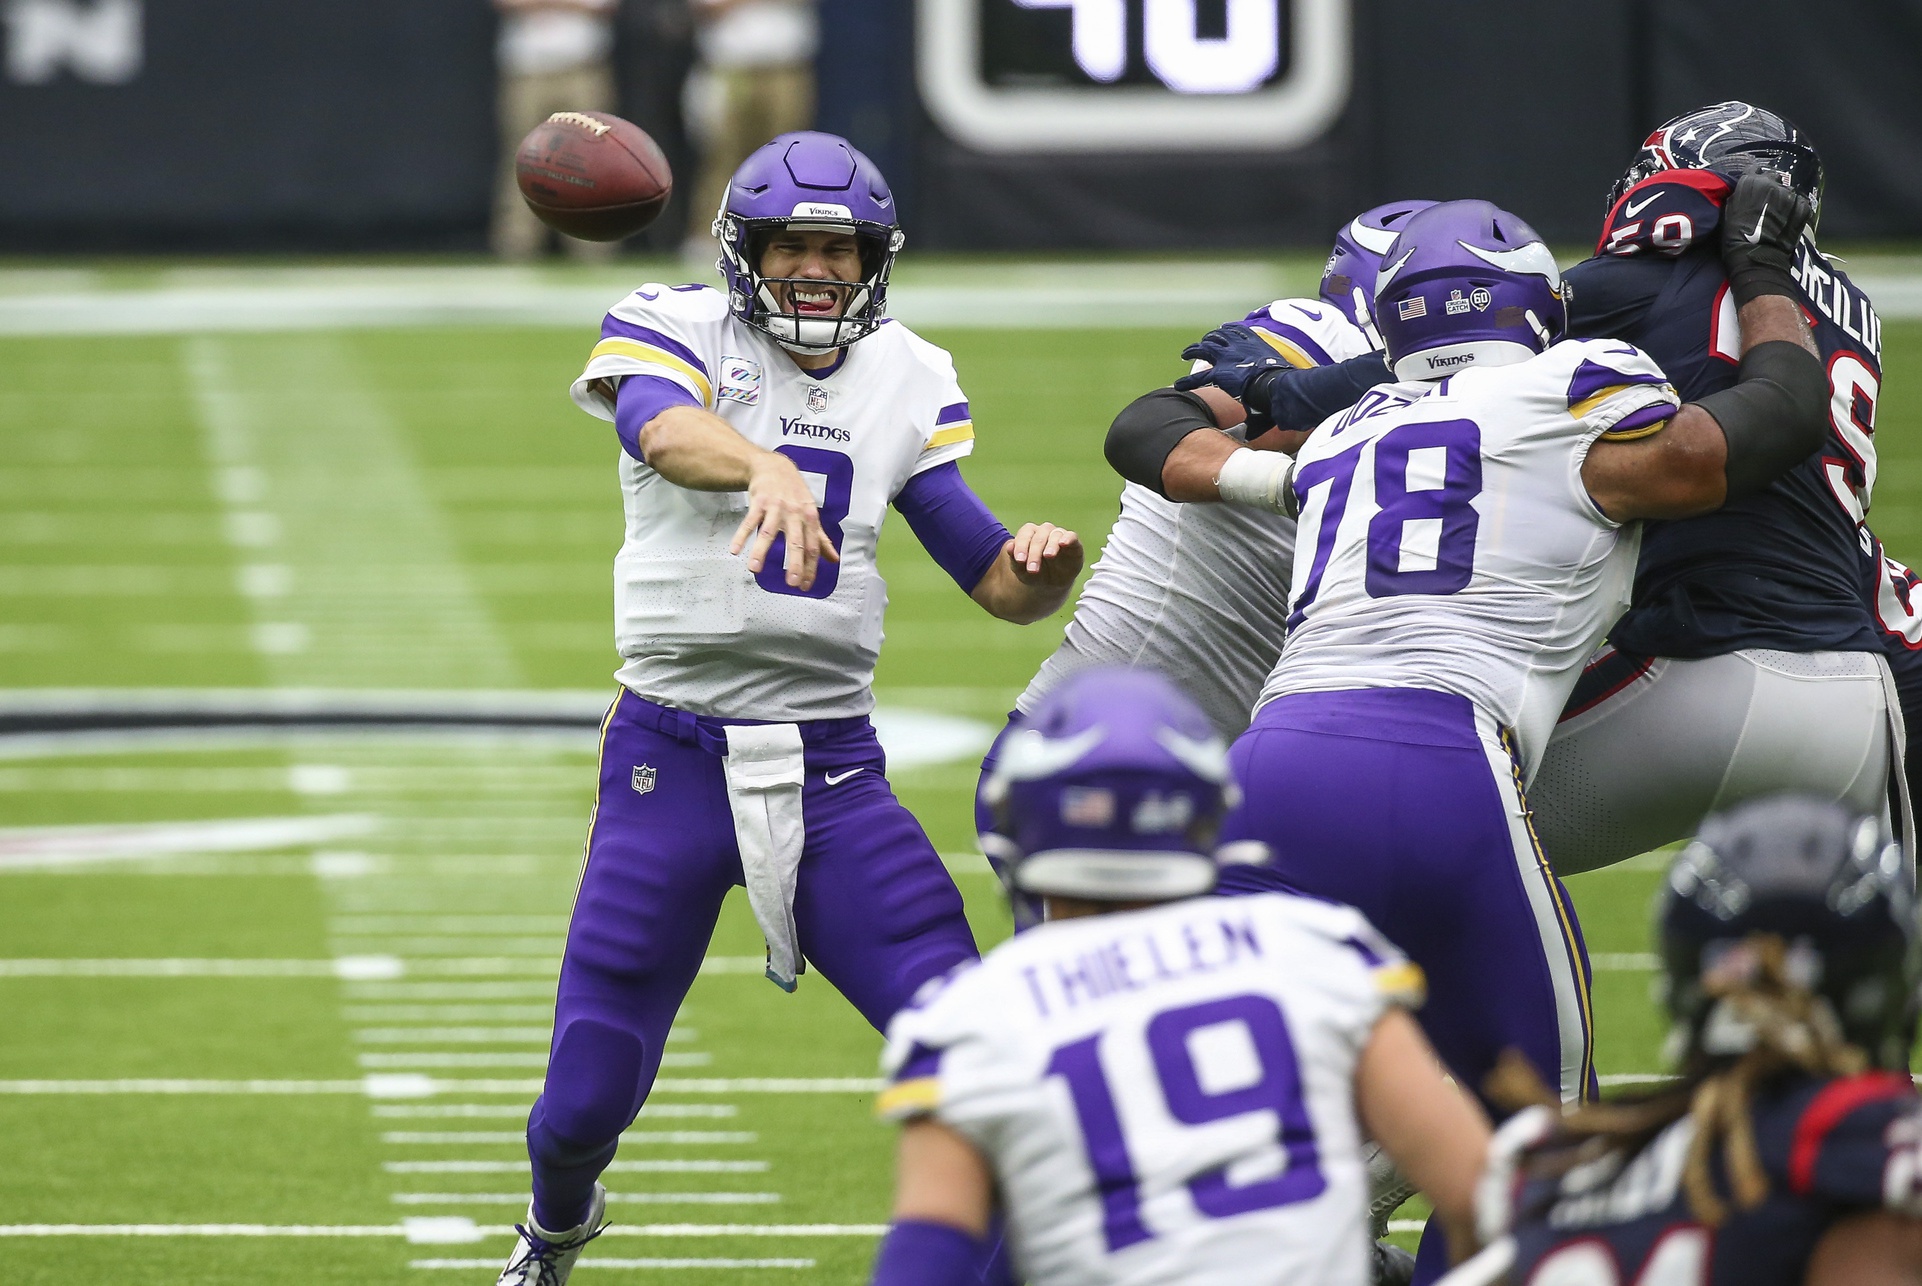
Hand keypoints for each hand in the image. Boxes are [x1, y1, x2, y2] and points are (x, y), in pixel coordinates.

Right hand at [731, 450, 839, 589]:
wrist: (774, 467)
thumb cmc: (795, 494)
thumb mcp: (811, 513)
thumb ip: (821, 539)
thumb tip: (834, 560)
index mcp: (810, 518)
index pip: (812, 547)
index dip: (810, 567)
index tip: (805, 586)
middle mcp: (794, 513)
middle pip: (795, 541)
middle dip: (794, 563)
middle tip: (791, 583)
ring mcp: (776, 507)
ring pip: (768, 532)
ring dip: (760, 551)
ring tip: (754, 569)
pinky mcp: (759, 502)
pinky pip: (749, 522)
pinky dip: (741, 535)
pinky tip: (735, 550)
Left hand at [1008, 522, 1081, 585]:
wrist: (1051, 585)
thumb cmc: (1035, 574)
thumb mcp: (1022, 572)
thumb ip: (1014, 560)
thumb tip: (1009, 547)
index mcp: (1029, 534)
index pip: (1024, 534)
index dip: (1021, 546)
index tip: (1020, 560)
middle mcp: (1044, 532)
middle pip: (1039, 536)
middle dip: (1034, 553)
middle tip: (1032, 569)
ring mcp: (1059, 536)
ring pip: (1054, 535)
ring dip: (1050, 545)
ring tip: (1048, 556)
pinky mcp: (1074, 544)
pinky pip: (1071, 536)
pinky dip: (1068, 538)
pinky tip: (1063, 544)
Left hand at [1174, 324, 1289, 401]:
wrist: (1273, 381)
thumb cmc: (1281, 376)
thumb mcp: (1278, 363)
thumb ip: (1273, 366)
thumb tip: (1283, 379)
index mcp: (1252, 341)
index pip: (1235, 330)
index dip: (1227, 330)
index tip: (1223, 330)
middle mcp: (1236, 346)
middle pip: (1217, 337)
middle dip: (1208, 339)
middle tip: (1201, 343)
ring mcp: (1225, 358)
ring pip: (1203, 349)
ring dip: (1193, 350)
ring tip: (1185, 354)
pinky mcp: (1218, 373)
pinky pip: (1198, 377)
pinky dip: (1187, 381)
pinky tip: (1179, 385)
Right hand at [1719, 171, 1812, 303]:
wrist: (1756, 257)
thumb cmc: (1735, 237)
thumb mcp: (1728, 211)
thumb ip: (1739, 196)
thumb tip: (1745, 192)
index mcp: (1752, 182)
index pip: (1753, 170)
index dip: (1752, 179)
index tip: (1751, 188)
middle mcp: (1773, 184)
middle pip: (1772, 179)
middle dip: (1769, 187)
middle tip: (1764, 202)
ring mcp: (1790, 196)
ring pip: (1787, 191)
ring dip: (1782, 199)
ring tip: (1777, 213)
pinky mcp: (1802, 208)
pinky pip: (1799, 203)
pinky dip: (1795, 208)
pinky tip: (1788, 219)